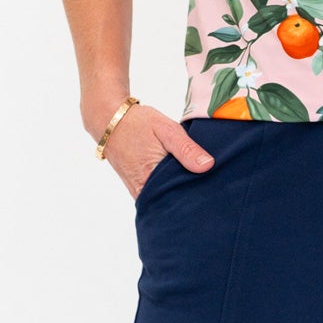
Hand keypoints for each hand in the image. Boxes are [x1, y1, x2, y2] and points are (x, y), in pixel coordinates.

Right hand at [101, 103, 216, 200]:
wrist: (109, 121)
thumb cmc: (138, 124)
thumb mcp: (167, 130)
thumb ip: (187, 149)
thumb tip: (208, 166)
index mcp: (151, 179)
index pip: (182, 196)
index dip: (198, 191)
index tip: (213, 185)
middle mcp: (143, 192)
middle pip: (174, 201)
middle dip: (190, 194)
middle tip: (208, 183)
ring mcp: (139, 192)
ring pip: (166, 199)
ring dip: (179, 191)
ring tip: (196, 179)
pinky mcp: (137, 189)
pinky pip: (158, 194)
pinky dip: (169, 188)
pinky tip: (180, 177)